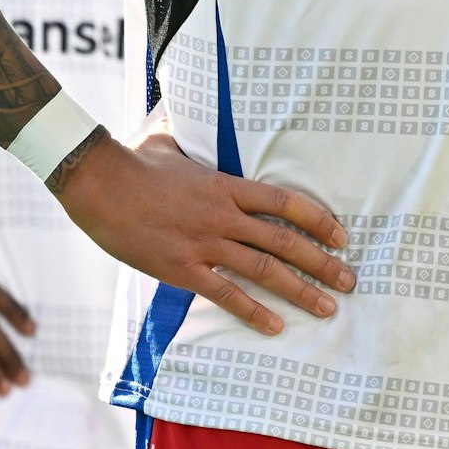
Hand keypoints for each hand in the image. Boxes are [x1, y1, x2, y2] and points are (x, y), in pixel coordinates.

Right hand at [53, 129, 354, 335]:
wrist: (98, 184)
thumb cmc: (134, 162)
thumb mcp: (174, 143)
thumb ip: (194, 143)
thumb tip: (189, 121)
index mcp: (227, 186)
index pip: (286, 204)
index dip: (319, 220)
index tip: (342, 237)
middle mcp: (225, 216)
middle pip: (285, 241)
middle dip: (323, 263)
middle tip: (350, 280)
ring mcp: (205, 243)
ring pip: (264, 270)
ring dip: (300, 290)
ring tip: (328, 307)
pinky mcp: (182, 268)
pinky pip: (225, 295)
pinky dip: (252, 312)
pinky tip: (275, 327)